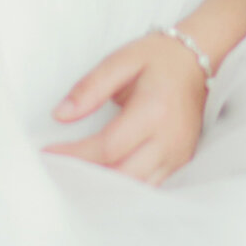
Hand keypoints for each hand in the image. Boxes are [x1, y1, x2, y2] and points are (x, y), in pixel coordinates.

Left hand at [44, 30, 208, 183]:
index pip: (108, 147)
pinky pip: (150, 186)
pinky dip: (124, 187)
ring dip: (104, 188)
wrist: (197, 60)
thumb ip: (90, 88)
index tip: (48, 153)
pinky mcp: (180, 162)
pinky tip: (102, 180)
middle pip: (122, 175)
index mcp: (153, 111)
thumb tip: (60, 115)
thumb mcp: (121, 60)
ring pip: (136, 188)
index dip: (75, 155)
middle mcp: (168, 140)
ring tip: (74, 178)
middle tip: (57, 172)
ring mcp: (178, 155)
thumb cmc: (157, 57)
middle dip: (86, 178)